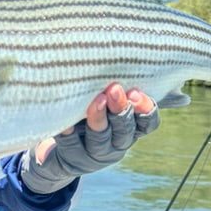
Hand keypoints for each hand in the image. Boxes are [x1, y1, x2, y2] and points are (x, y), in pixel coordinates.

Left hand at [22, 82, 158, 193]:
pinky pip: (70, 143)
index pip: (148, 123)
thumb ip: (117, 89)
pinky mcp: (72, 156)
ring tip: (96, 100)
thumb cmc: (90, 117)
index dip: (145, 110)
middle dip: (120, 108)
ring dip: (99, 118)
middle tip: (114, 88)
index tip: (136, 92)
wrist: (62, 155)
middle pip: (124, 129)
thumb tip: (120, 54)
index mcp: (131, 130)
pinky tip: (66, 119)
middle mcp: (116, 144)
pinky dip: (68, 130)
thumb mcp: (108, 105)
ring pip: (100, 138)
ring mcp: (94, 153)